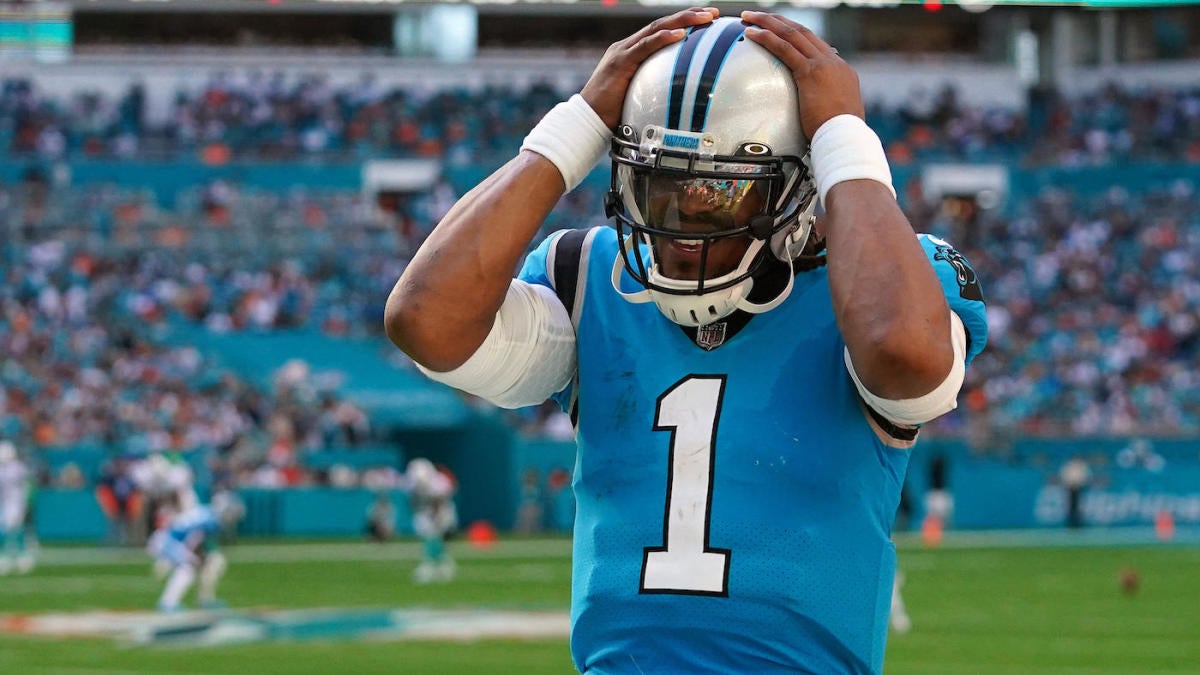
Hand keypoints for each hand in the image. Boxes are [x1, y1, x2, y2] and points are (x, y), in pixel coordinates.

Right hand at [580, 7, 719, 128]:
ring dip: (683, 21)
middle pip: (662, 24)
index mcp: (630, 52)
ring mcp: (623, 52)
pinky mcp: (620, 62)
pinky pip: (645, 46)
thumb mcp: (637, 97)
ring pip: (656, 28)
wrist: (586, 119)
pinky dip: (663, 38)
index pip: (660, 32)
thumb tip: (678, 101)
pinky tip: (680, 34)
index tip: (706, 21)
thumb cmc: (611, 114)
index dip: (683, 23)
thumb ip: (653, 90)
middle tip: (714, 13)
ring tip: (705, 17)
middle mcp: (626, 47)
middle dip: (689, 16)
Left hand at [740, 10, 864, 139]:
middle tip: (761, 16)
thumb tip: (818, 106)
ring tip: (751, 18)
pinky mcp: (809, 73)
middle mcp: (833, 62)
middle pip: (802, 32)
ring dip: (769, 23)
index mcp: (840, 69)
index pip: (815, 44)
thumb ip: (827, 101)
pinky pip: (784, 49)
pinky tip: (753, 34)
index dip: (795, 34)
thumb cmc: (839, 132)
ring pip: (792, 34)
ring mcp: (822, 64)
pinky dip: (767, 38)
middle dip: (779, 21)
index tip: (780, 29)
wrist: (845, 136)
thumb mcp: (837, 111)